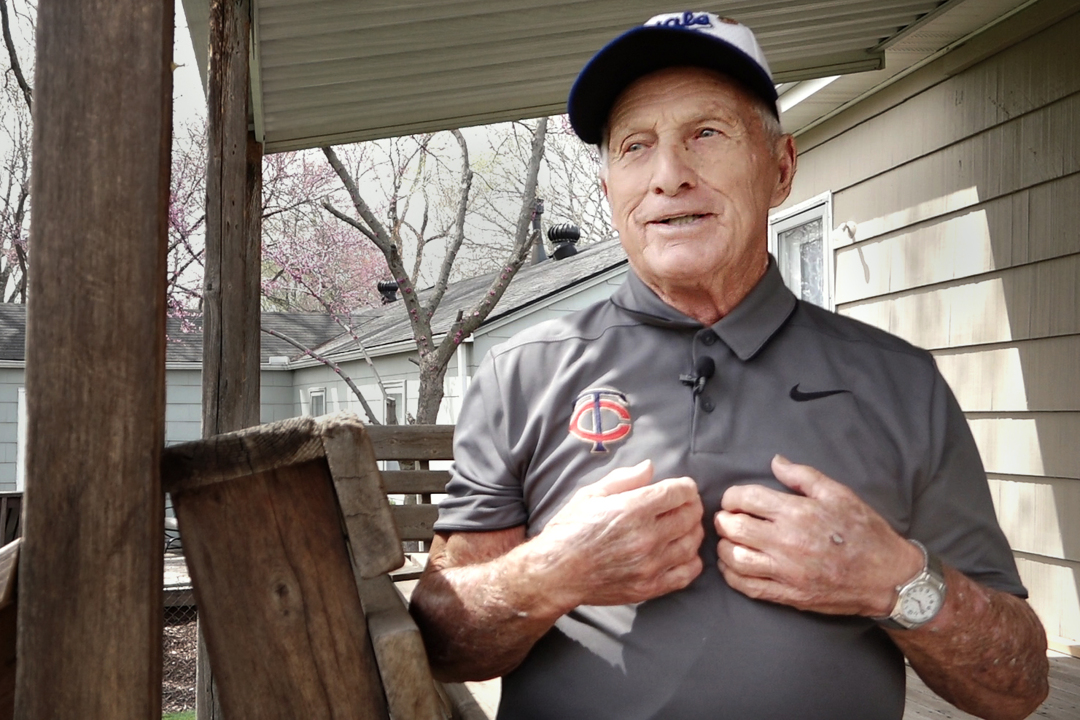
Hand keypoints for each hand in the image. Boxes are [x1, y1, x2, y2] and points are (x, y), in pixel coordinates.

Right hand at [531, 460, 704, 610]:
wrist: (555, 573)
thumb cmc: (569, 530)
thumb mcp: (591, 495)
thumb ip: (624, 479)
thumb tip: (650, 467)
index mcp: (632, 509)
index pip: (678, 492)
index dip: (685, 486)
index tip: (682, 487)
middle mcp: (646, 537)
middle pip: (690, 516)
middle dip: (691, 505)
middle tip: (684, 504)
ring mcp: (650, 565)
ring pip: (692, 543)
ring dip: (693, 531)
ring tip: (684, 526)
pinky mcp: (649, 587)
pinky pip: (686, 574)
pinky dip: (691, 560)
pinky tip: (682, 552)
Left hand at [713, 455, 921, 615]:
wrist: (888, 578)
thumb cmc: (866, 532)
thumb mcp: (839, 494)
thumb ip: (803, 477)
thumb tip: (775, 462)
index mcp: (798, 513)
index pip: (746, 499)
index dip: (731, 497)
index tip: (733, 500)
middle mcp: (787, 542)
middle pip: (734, 528)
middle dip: (723, 520)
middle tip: (726, 518)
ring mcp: (786, 572)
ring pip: (735, 559)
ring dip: (724, 547)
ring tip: (728, 540)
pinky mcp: (789, 595)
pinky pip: (748, 587)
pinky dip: (731, 576)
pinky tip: (732, 566)